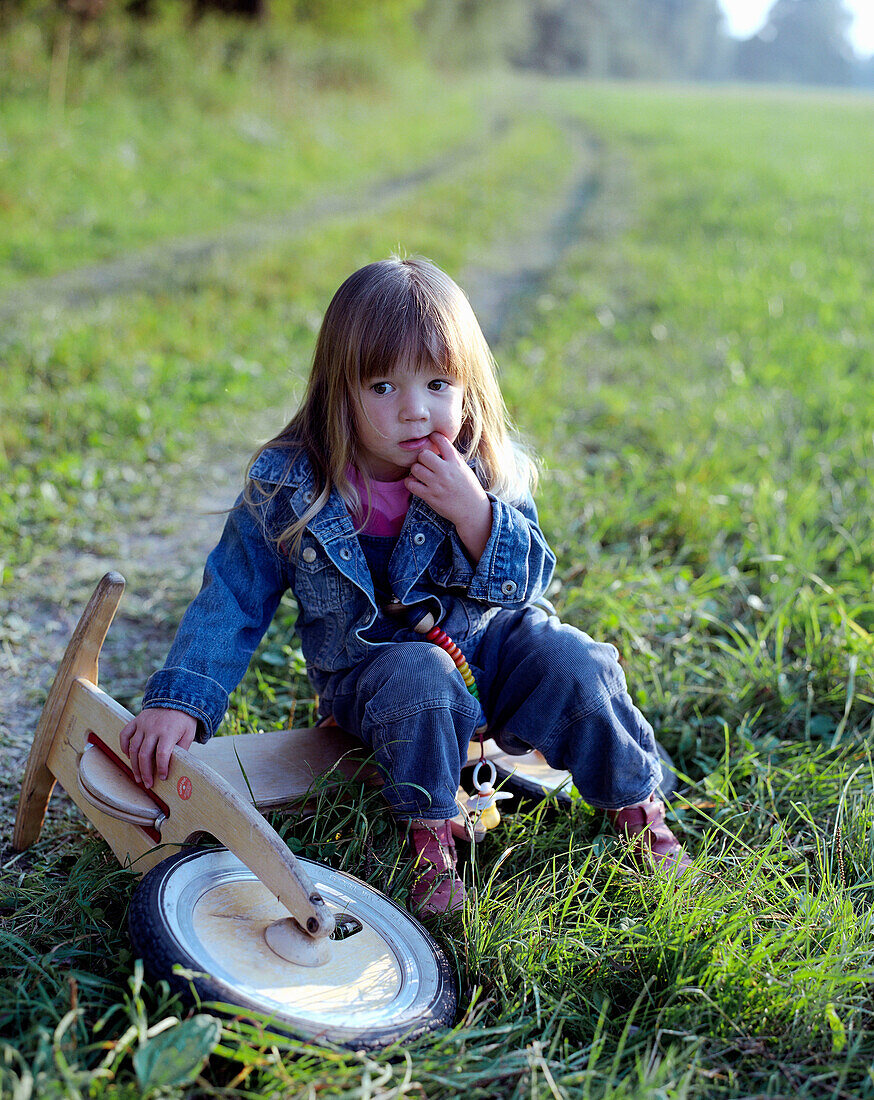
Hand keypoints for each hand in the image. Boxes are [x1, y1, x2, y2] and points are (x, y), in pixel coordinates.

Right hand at [119, 708, 197, 788]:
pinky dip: (124, 746)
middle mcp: (153, 728)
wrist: (176, 697)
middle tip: (148, 784)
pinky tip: (128, 757)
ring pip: (134, 748)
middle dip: (145, 772)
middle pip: (144, 754)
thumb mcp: (189, 734)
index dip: (161, 768)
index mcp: (168, 732)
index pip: (162, 754)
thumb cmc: (184, 720)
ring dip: (134, 765)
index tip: (163, 778)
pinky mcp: (136, 720)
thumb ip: (182, 749)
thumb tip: (178, 767)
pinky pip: (125, 734)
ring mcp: (143, 724)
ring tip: (138, 778)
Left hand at [406, 432, 492, 560]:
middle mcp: (446, 472)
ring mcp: (437, 484)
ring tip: (420, 473)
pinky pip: (411, 484)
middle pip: (423, 455)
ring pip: (415, 468)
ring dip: (415, 470)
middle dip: (422, 457)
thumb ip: (452, 457)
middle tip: (424, 463)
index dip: (434, 436)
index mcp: (456, 462)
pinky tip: (414, 482)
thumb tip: (439, 443)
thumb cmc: (468, 488)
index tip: (431, 438)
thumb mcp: (464, 468)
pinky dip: (410, 482)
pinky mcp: (430, 496)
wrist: (472, 510)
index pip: (441, 441)